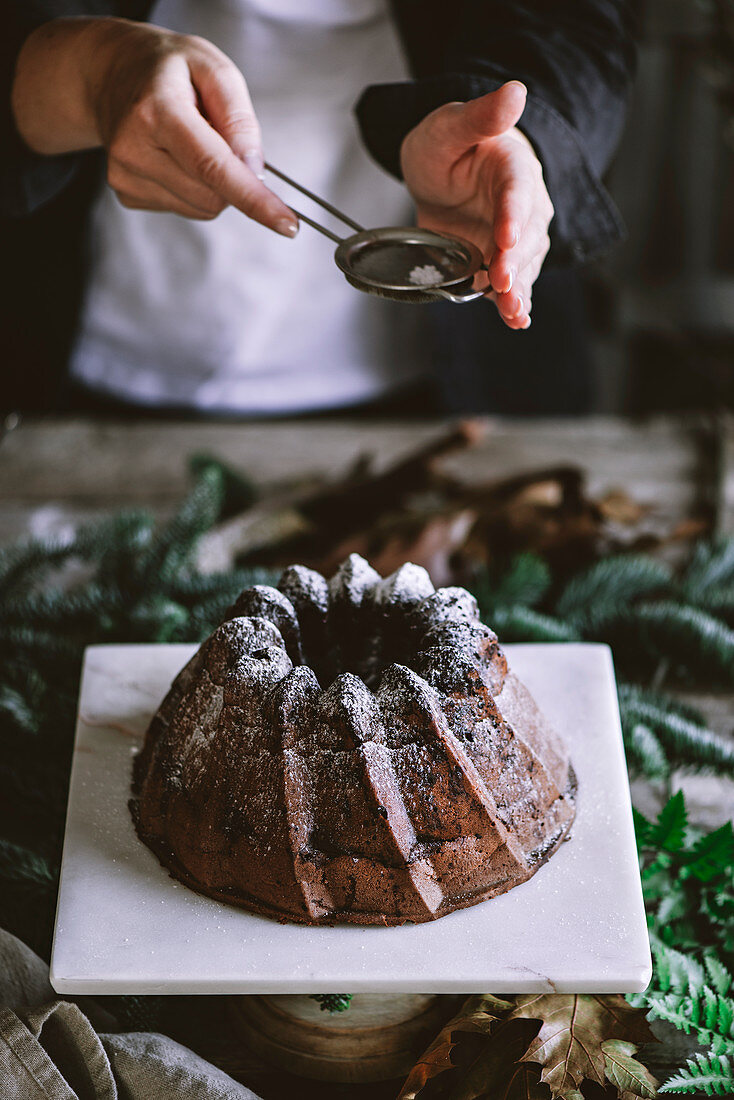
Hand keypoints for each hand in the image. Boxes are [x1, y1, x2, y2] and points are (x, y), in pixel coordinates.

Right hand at [12, 18, 296, 234]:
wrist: (109, 73)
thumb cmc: (165, 68)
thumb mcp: (213, 67)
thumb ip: (240, 117)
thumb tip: (254, 169)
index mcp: (158, 111)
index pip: (214, 168)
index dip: (254, 199)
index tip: (286, 223)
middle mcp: (135, 148)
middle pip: (214, 196)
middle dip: (232, 177)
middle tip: (214, 134)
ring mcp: (126, 175)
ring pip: (202, 208)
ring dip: (211, 182)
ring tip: (188, 139)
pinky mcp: (126, 193)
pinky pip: (184, 208)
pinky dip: (192, 186)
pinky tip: (172, 154)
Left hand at [400, 82, 552, 327]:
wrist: (441, 172)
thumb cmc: (449, 144)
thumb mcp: (452, 125)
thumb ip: (481, 115)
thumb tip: (515, 91)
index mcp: (514, 168)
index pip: (518, 192)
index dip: (513, 215)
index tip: (506, 236)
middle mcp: (523, 207)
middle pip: (525, 238)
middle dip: (514, 263)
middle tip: (501, 282)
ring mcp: (513, 239)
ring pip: (521, 267)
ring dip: (518, 290)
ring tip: (513, 312)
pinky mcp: (498, 262)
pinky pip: (510, 285)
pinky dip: (513, 304)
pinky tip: (517, 320)